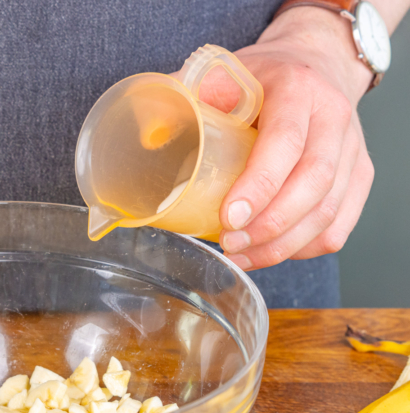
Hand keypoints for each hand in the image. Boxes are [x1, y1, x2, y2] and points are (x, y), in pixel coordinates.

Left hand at [200, 9, 376, 269]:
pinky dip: (304, 247)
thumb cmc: (261, 76)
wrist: (315, 63)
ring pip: (328, 211)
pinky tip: (270, 251)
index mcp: (298, 87)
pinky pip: (340, 224)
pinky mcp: (359, 175)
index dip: (260, 185)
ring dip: (283, 244)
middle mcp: (334, 116)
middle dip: (269, 225)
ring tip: (242, 255)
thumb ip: (182, 96)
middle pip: (314, 184)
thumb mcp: (219, 72)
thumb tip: (148, 137)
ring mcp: (353, 148)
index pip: (287, 142)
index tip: (229, 217)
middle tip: (230, 243)